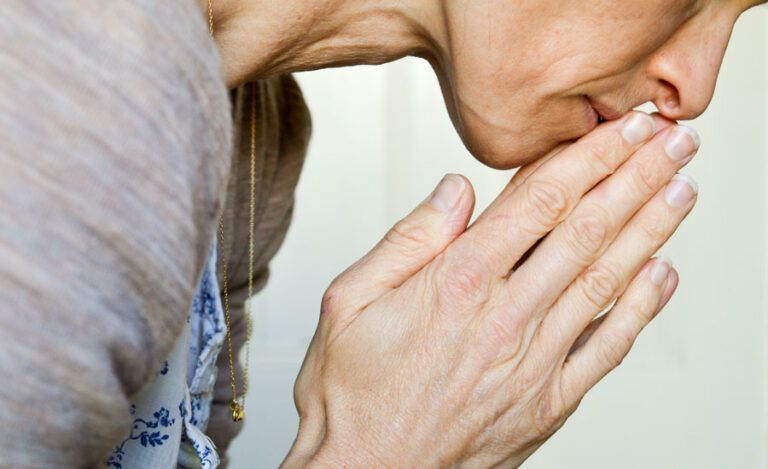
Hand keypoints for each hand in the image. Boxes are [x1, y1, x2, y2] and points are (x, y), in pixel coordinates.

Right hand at [283, 112, 698, 467]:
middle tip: (672, 142)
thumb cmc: (352, 394)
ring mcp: (531, 363)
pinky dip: (641, 309)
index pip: (539, 202)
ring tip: (681, 190)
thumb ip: (408, 241)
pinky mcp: (547, 403)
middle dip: (635, 179)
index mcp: (455, 285)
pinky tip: (662, 276)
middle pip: (584, 232)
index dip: (589, 157)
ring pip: (605, 282)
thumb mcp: (349, 302)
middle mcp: (502, 318)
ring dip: (650, 231)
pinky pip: (606, 349)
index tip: (620, 128)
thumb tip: (455, 191)